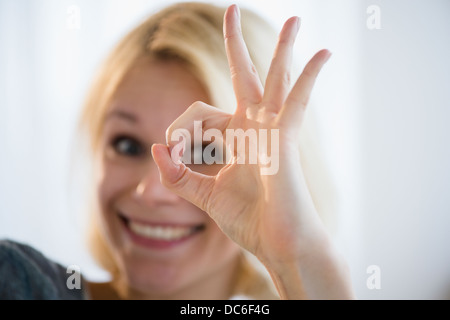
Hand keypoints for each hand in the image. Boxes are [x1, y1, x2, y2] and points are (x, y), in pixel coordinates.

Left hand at [152, 5, 330, 266]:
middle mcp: (255, 127)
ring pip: (276, 79)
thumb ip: (177, 175)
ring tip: (295, 19)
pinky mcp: (286, 140)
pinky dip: (307, 77)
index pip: (199, 114)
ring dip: (283, 49)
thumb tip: (155, 149)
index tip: (173, 156)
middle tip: (233, 9)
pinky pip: (296, 102)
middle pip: (246, 75)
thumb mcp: (203, 196)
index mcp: (235, 137)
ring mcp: (273, 130)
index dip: (179, 133)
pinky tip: (322, 53)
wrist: (278, 245)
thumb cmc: (249, 221)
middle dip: (237, 44)